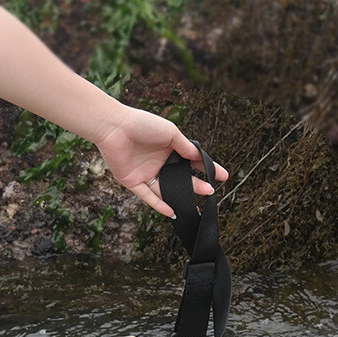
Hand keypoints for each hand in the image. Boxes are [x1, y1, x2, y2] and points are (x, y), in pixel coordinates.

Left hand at [93, 106, 228, 217]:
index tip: (223, 176)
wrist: (114, 127)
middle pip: (181, 179)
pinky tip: (172, 212)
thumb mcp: (170, 133)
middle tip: (211, 192)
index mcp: (169, 149)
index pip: (192, 161)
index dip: (207, 169)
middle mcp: (159, 163)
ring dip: (181, 198)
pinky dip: (159, 205)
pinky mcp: (133, 182)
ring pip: (166, 190)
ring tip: (195, 207)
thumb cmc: (142, 124)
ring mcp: (146, 174)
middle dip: (196, 186)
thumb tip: (200, 157)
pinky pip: (148, 197)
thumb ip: (185, 147)